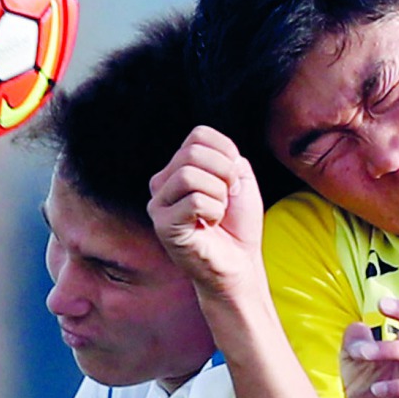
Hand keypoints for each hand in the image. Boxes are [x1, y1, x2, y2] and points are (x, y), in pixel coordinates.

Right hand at [147, 126, 264, 295]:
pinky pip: (194, 201)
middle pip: (193, 152)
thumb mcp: (239, 178)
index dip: (226, 152)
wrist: (239, 263)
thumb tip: (210, 152)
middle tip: (228, 197)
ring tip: (217, 213)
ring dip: (218, 195)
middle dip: (224, 173)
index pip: (198, 135)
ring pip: (189, 175)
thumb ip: (225, 156)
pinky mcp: (163, 226)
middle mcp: (162, 183)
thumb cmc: (237, 224)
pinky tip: (210, 225)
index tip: (234, 179)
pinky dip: (214, 212)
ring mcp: (158, 204)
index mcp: (178, 167)